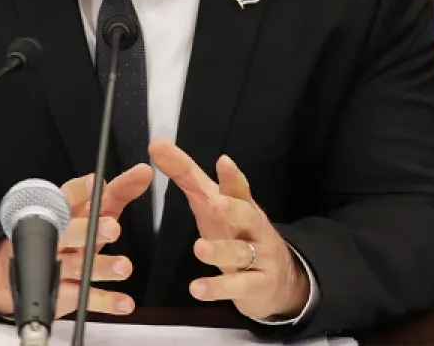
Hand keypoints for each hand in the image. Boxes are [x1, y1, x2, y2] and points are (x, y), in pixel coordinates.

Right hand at [0, 164, 151, 318]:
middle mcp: (58, 238)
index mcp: (62, 213)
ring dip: (102, 266)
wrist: (19, 273)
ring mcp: (58, 267)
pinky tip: (124, 302)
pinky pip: (85, 299)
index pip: (68, 197)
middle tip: (111, 227)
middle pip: (69, 232)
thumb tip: (142, 173)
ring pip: (78, 266)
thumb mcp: (90, 210)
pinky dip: (106, 302)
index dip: (81, 190)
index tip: (96, 183)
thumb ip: (118, 192)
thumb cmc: (67, 233)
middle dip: (89, 229)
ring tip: (124, 267)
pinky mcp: (63, 294)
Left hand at [150, 140, 310, 322]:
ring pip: (241, 252)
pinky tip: (197, 288)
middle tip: (215, 203)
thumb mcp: (211, 203)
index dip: (232, 176)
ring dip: (220, 250)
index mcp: (241, 205)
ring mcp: (259, 257)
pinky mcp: (257, 286)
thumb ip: (185, 175)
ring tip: (200, 249)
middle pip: (247, 215)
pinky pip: (237, 287)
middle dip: (232, 209)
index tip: (223, 162)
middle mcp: (253, 228)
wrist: (277, 280)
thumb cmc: (237, 232)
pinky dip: (218, 288)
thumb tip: (156, 144)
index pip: (238, 187)